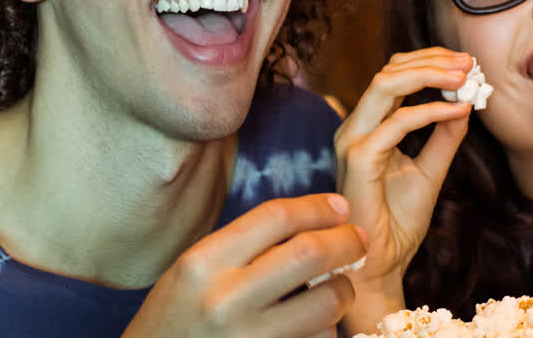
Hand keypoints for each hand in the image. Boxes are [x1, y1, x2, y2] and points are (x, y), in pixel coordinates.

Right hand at [123, 193, 368, 337]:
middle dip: (345, 241)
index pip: (275, 218)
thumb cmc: (175, 318)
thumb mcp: (193, 271)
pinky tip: (317, 323)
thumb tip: (308, 223)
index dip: (316, 207)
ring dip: (343, 290)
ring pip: (325, 303)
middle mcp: (227, 299)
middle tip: (357, 239)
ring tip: (340, 286)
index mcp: (204, 263)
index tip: (339, 207)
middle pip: (309, 254)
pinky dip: (327, 328)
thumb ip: (242, 247)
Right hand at [334, 48, 474, 331]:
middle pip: (388, 71)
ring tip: (464, 77)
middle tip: (468, 63)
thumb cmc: (397, 222)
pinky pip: (397, 122)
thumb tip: (465, 104)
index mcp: (367, 126)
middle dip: (431, 60)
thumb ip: (443, 137)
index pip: (393, 76)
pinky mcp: (359, 158)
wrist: (380, 263)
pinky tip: (458, 111)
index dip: (428, 62)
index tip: (466, 64)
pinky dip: (430, 111)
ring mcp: (353, 140)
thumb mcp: (430, 171)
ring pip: (386, 84)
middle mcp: (355, 127)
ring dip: (429, 74)